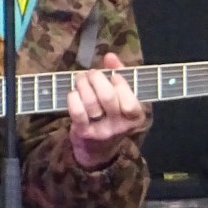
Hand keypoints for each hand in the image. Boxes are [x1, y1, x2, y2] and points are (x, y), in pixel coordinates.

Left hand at [66, 52, 146, 168]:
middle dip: (97, 79)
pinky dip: (73, 98)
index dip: (120, 84)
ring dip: (83, 85)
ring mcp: (101, 131)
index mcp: (134, 117)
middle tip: (91, 74)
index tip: (113, 76)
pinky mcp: (83, 133)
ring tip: (80, 78)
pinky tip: (73, 93)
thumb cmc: (112, 116)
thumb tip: (110, 57)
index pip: (130, 102)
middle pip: (108, 98)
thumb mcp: (123, 98)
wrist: (98, 151)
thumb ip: (120, 74)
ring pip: (90, 103)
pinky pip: (77, 113)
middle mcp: (119, 126)